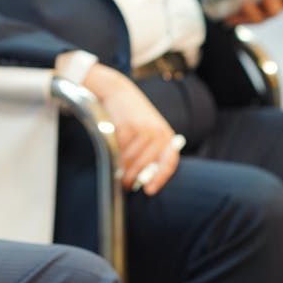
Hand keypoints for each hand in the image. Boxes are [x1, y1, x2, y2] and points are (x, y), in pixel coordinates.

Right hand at [83, 65, 179, 194]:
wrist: (119, 93)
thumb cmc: (134, 117)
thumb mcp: (150, 131)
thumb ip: (152, 152)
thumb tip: (145, 180)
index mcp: (166, 136)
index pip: (169, 162)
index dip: (160, 178)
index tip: (149, 190)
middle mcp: (157, 133)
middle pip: (145, 165)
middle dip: (133, 178)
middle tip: (125, 185)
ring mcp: (142, 130)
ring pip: (130, 160)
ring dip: (121, 169)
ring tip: (117, 172)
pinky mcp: (126, 128)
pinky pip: (119, 151)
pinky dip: (114, 157)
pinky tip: (112, 156)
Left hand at [207, 0, 282, 25]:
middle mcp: (271, 11)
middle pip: (275, 10)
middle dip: (273, 3)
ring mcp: (253, 17)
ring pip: (256, 17)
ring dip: (252, 10)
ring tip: (246, 0)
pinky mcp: (235, 20)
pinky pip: (235, 19)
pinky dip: (233, 14)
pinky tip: (229, 4)